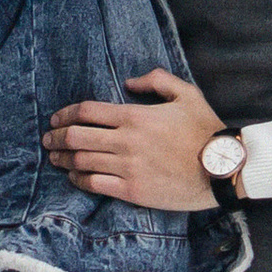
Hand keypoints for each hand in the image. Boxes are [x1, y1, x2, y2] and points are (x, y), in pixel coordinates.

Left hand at [43, 68, 223, 208]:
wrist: (222, 169)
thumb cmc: (205, 130)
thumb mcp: (186, 94)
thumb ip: (156, 80)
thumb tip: (129, 82)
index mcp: (136, 116)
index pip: (88, 112)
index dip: (66, 114)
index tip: (56, 119)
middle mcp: (126, 141)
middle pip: (78, 137)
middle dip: (57, 137)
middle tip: (49, 139)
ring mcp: (128, 168)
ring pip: (81, 162)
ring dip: (63, 159)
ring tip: (54, 158)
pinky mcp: (132, 191)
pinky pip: (95, 185)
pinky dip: (78, 180)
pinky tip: (73, 177)